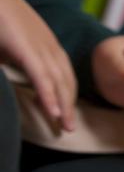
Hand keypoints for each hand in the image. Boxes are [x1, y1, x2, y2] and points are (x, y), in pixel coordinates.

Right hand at [0, 0, 76, 130]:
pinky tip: (53, 113)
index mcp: (46, 43)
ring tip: (65, 127)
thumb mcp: (6, 44)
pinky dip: (49, 96)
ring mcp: (40, 45)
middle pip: (66, 81)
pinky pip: (42, 76)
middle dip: (69, 106)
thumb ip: (13, 60)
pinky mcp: (26, 47)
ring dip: (63, 107)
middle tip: (68, 128)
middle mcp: (49, 45)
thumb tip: (10, 78)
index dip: (66, 96)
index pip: (63, 74)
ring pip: (58, 82)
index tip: (64, 114)